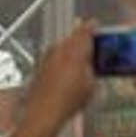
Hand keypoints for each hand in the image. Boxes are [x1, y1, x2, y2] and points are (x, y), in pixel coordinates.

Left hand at [16, 20, 100, 135]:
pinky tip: (66, 73)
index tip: (95, 24)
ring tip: (80, 63)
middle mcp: (59, 48)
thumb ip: (93, 69)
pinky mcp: (40, 66)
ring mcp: (47, 56)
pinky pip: (54, 57)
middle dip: (81, 40)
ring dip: (71, 51)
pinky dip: (61, 60)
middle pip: (72, 38)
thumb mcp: (91, 85)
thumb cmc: (68, 100)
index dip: (92, 27)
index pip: (85, 30)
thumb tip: (93, 66)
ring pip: (62, 47)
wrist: (44, 111)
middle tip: (91, 46)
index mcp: (75, 49)